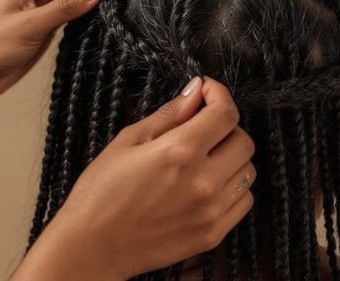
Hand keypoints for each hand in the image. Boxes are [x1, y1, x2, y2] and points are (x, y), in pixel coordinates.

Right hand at [13, 76, 256, 280]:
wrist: (92, 247)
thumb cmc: (101, 193)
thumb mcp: (127, 142)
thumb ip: (168, 115)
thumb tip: (196, 92)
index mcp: (179, 151)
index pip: (225, 114)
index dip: (220, 95)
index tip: (207, 92)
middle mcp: (202, 180)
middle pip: (244, 141)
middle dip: (226, 127)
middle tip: (202, 128)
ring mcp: (210, 210)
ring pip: (247, 171)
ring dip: (231, 158)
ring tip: (204, 160)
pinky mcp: (212, 234)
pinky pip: (243, 201)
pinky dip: (232, 189)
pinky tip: (207, 186)